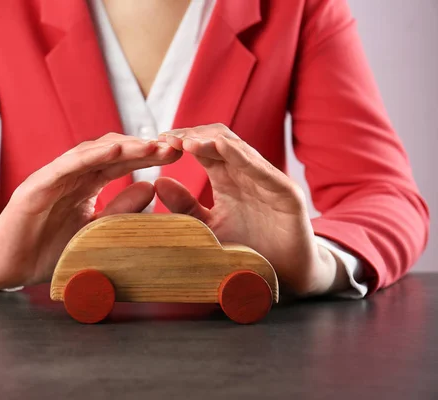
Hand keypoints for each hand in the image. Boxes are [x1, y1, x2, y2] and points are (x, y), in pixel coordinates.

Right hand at [0, 133, 180, 291]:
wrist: (8, 267)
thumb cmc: (49, 250)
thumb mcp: (96, 232)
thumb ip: (120, 211)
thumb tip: (151, 188)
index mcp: (87, 184)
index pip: (123, 164)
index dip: (150, 157)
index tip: (178, 154)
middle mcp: (72, 176)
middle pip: (112, 153)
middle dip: (144, 147)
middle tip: (174, 145)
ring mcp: (53, 178)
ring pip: (91, 154)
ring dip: (123, 147)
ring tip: (151, 145)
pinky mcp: (36, 187)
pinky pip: (65, 167)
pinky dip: (89, 156)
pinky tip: (114, 150)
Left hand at [157, 124, 349, 296]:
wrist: (285, 276)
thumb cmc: (247, 249)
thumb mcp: (207, 227)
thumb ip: (185, 206)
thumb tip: (158, 181)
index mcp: (227, 178)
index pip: (203, 148)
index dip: (181, 140)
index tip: (157, 142)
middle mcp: (247, 173)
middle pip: (219, 140)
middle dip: (192, 135)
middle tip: (167, 139)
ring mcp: (268, 180)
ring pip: (239, 149)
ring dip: (211, 141)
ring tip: (186, 141)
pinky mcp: (287, 193)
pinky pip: (264, 170)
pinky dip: (242, 157)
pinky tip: (221, 148)